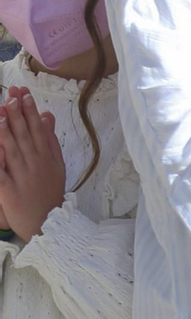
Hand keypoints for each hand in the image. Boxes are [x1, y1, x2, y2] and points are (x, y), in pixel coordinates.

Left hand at [0, 88, 66, 241]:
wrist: (48, 224)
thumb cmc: (49, 193)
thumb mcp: (57, 165)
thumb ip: (50, 140)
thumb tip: (46, 115)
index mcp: (46, 157)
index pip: (37, 129)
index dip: (30, 111)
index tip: (23, 94)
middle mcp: (34, 165)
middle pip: (24, 136)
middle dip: (17, 114)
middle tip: (11, 96)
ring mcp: (22, 178)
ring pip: (12, 151)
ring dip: (6, 131)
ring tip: (1, 113)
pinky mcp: (9, 193)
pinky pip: (0, 175)